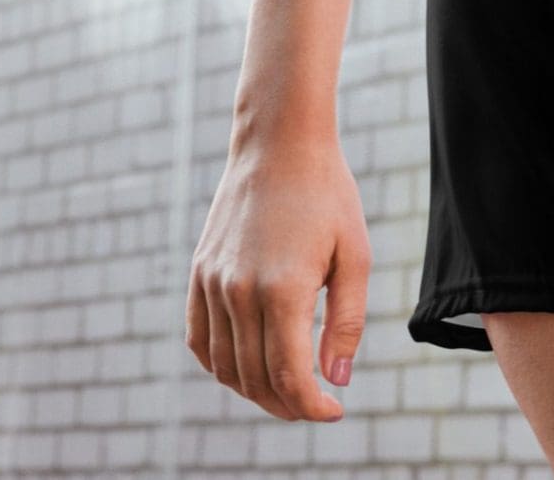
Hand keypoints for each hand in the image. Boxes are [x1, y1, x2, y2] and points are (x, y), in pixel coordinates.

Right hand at [186, 132, 368, 421]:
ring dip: (253, 390)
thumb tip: (335, 380)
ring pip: (224, 366)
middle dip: (287, 404)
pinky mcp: (200, 271)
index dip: (311, 406)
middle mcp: (239, 291)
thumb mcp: (355, 254)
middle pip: (256, 379)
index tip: (333, 410)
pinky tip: (244, 366)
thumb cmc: (327, 194)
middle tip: (314, 404)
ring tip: (285, 390)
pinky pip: (198, 338)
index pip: (289, 377)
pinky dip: (218, 365)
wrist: (280, 142)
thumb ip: (347, 322)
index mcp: (282, 289)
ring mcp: (213, 282)